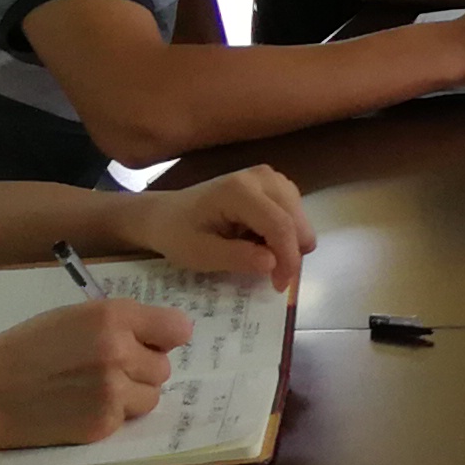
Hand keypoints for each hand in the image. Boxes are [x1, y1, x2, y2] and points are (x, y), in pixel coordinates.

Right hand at [0, 297, 187, 451]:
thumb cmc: (24, 349)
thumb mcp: (71, 317)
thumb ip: (119, 322)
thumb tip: (170, 336)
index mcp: (112, 316)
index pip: (177, 328)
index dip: (163, 337)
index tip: (150, 342)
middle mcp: (119, 351)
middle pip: (163, 366)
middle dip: (141, 368)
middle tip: (105, 368)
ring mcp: (113, 391)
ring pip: (151, 395)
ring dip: (131, 394)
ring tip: (92, 388)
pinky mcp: (103, 424)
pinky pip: (128, 418)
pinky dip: (111, 415)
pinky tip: (79, 406)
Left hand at [129, 168, 311, 292]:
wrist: (165, 214)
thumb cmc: (177, 234)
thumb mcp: (199, 254)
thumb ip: (236, 258)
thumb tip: (273, 263)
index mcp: (239, 191)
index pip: (280, 225)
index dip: (287, 259)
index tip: (280, 287)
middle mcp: (261, 177)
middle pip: (296, 220)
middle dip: (290, 254)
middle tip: (272, 279)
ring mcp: (269, 177)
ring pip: (299, 217)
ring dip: (287, 243)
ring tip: (259, 254)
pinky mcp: (273, 183)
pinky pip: (294, 212)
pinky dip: (284, 233)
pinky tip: (261, 241)